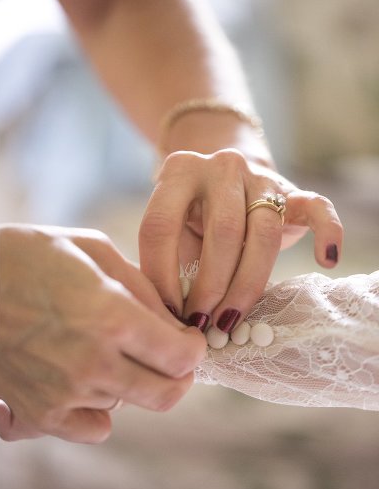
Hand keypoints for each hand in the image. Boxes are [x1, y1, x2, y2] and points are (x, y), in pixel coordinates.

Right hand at [0, 224, 206, 442]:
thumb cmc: (30, 253)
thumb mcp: (92, 248)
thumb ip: (143, 288)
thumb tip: (176, 324)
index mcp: (110, 316)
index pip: (183, 358)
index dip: (193, 347)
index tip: (185, 339)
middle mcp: (91, 362)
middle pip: (166, 395)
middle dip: (176, 374)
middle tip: (164, 354)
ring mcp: (64, 393)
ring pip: (127, 403)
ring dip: (126, 380)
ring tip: (94, 346)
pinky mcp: (38, 413)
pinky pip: (93, 429)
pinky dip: (96, 410)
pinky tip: (81, 381)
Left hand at [139, 148, 342, 332]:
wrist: (225, 176)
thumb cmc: (190, 216)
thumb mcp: (172, 227)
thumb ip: (168, 257)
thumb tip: (167, 312)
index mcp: (179, 171)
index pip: (161, 226)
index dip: (160, 274)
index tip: (165, 310)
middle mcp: (220, 166)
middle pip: (221, 232)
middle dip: (210, 286)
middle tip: (201, 321)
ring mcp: (260, 176)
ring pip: (263, 233)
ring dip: (246, 284)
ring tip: (229, 319)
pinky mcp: (294, 191)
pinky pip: (319, 209)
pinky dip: (328, 234)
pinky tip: (326, 262)